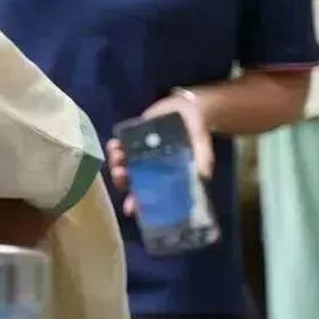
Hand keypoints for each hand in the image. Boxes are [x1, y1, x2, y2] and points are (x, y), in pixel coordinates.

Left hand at [107, 92, 213, 217]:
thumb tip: (204, 176)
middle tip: (120, 174)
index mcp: (164, 176)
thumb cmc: (196, 132)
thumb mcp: (201, 146)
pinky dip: (114, 147)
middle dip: (122, 181)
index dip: (138, 204)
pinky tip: (114, 144)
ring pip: (122, 165)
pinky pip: (119, 146)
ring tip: (118, 157)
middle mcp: (149, 168)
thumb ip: (203, 160)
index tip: (130, 210)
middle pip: (131, 181)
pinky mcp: (132, 139)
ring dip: (116, 164)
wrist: (187, 109)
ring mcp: (139, 154)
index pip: (149, 195)